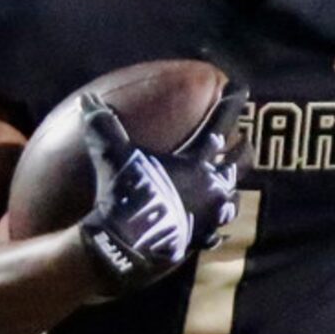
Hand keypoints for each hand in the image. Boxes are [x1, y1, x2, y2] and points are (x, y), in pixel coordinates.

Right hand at [78, 80, 245, 290]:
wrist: (128, 245)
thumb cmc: (124, 195)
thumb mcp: (111, 154)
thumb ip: (103, 125)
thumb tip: (87, 98)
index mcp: (195, 162)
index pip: (220, 124)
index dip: (232, 103)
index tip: (242, 88)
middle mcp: (211, 187)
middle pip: (239, 162)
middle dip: (244, 148)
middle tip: (246, 140)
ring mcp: (211, 216)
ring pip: (235, 199)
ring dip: (234, 190)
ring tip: (233, 187)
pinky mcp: (203, 240)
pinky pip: (217, 232)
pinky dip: (218, 229)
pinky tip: (218, 232)